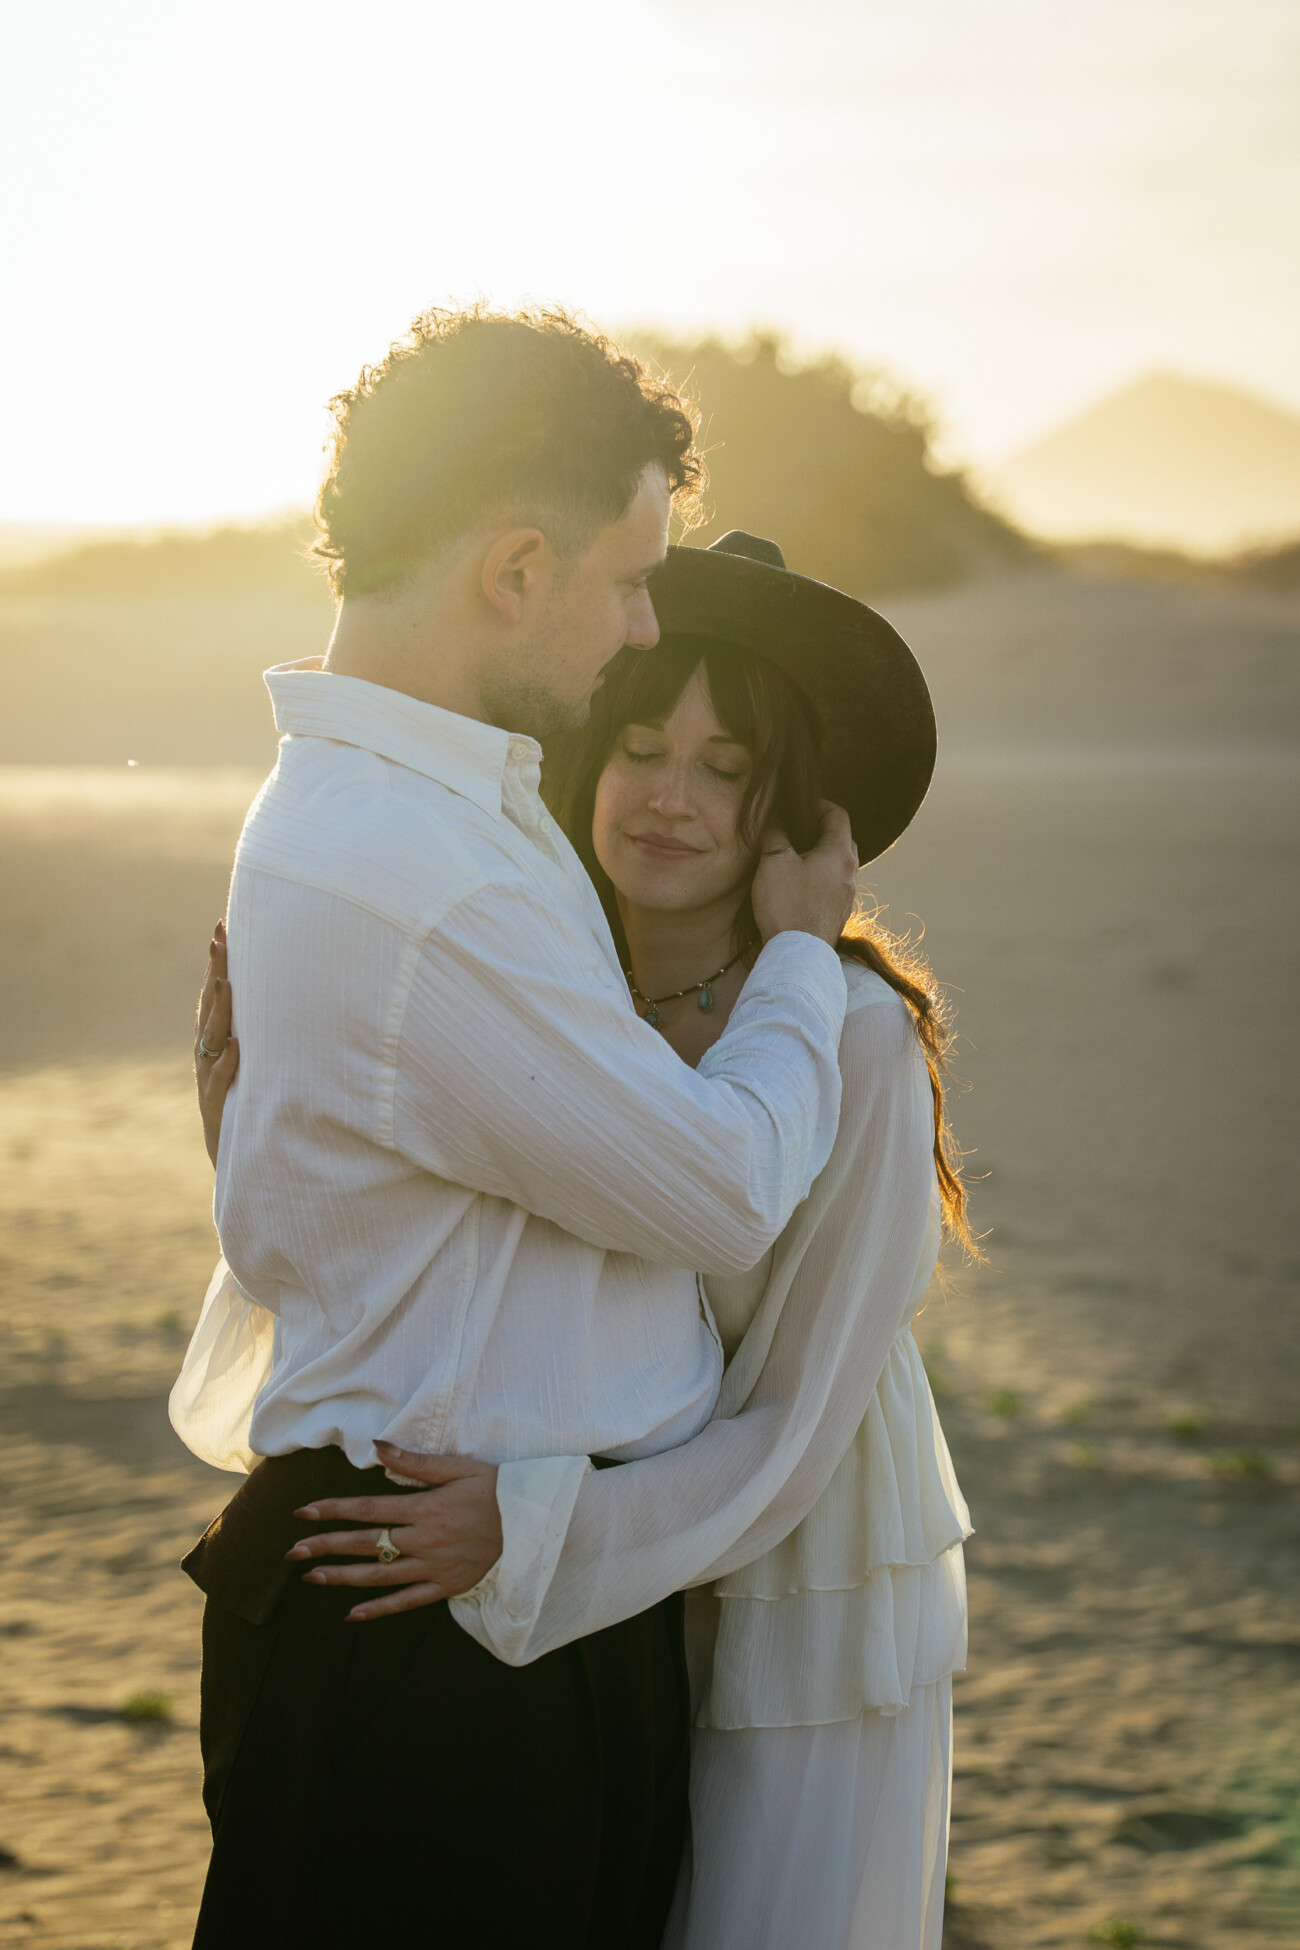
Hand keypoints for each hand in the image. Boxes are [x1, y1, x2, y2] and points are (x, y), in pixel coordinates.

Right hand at [194, 919, 239, 1167]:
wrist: (237, 1154)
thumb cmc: (249, 1098)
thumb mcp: (255, 1058)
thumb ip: (260, 1027)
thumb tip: (289, 986)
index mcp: (215, 1036)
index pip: (215, 990)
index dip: (217, 958)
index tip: (222, 924)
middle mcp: (208, 1051)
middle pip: (210, 1005)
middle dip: (215, 969)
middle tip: (220, 937)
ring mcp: (209, 1077)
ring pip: (212, 1038)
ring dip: (219, 1010)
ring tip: (226, 981)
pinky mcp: (217, 1106)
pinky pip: (221, 1081)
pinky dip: (228, 1064)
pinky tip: (237, 1046)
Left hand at [285, 1441, 502, 1621]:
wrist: (536, 1524)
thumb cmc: (497, 1489)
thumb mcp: (460, 1467)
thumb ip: (416, 1461)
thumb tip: (377, 1446)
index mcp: (425, 1507)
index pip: (368, 1509)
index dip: (332, 1511)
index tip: (302, 1514)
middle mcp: (424, 1540)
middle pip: (365, 1544)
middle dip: (325, 1546)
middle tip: (292, 1552)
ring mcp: (434, 1567)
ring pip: (379, 1576)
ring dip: (342, 1577)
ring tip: (311, 1578)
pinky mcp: (447, 1587)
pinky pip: (407, 1602)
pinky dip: (379, 1609)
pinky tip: (352, 1613)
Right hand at [751, 802, 858, 946]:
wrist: (798, 955)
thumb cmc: (787, 905)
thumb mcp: (774, 862)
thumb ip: (776, 834)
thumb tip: (776, 817)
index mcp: (840, 854)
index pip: (838, 815)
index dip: (819, 804)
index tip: (799, 804)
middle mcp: (851, 873)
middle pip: (842, 839)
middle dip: (821, 829)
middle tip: (797, 827)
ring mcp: (847, 896)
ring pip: (838, 864)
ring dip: (820, 855)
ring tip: (795, 856)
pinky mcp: (838, 914)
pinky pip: (833, 885)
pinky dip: (820, 877)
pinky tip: (799, 884)